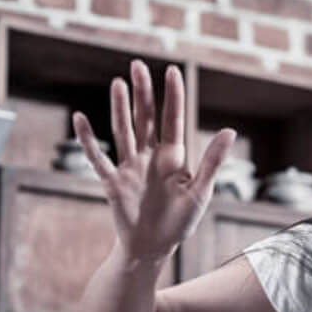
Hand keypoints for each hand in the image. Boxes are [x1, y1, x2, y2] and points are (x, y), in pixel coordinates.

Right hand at [73, 60, 233, 261]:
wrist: (154, 247)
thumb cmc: (180, 221)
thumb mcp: (201, 191)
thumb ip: (213, 161)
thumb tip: (230, 131)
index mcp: (173, 158)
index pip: (172, 119)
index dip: (172, 96)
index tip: (172, 70)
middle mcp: (150, 157)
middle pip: (145, 118)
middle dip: (143, 92)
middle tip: (137, 65)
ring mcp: (130, 167)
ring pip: (123, 131)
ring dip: (119, 108)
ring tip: (117, 83)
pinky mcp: (113, 182)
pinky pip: (98, 158)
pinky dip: (89, 140)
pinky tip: (80, 119)